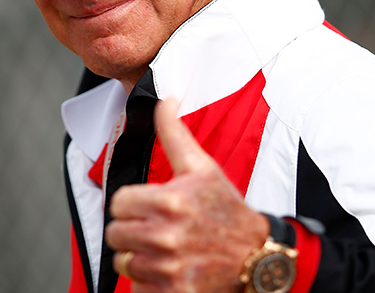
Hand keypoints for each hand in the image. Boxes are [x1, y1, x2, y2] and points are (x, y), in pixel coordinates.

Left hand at [105, 98, 269, 292]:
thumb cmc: (227, 210)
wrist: (257, 257)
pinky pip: (138, 288)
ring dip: (139, 257)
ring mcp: (169, 268)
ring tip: (163, 249)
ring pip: (124, 262)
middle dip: (132, 230)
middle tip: (155, 228)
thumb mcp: (203, 168)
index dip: (132, 203)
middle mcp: (167, 236)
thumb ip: (175, 134)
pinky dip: (150, 281)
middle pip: (116, 234)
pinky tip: (170, 270)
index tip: (148, 206)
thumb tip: (163, 99)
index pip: (118, 203)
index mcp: (170, 201)